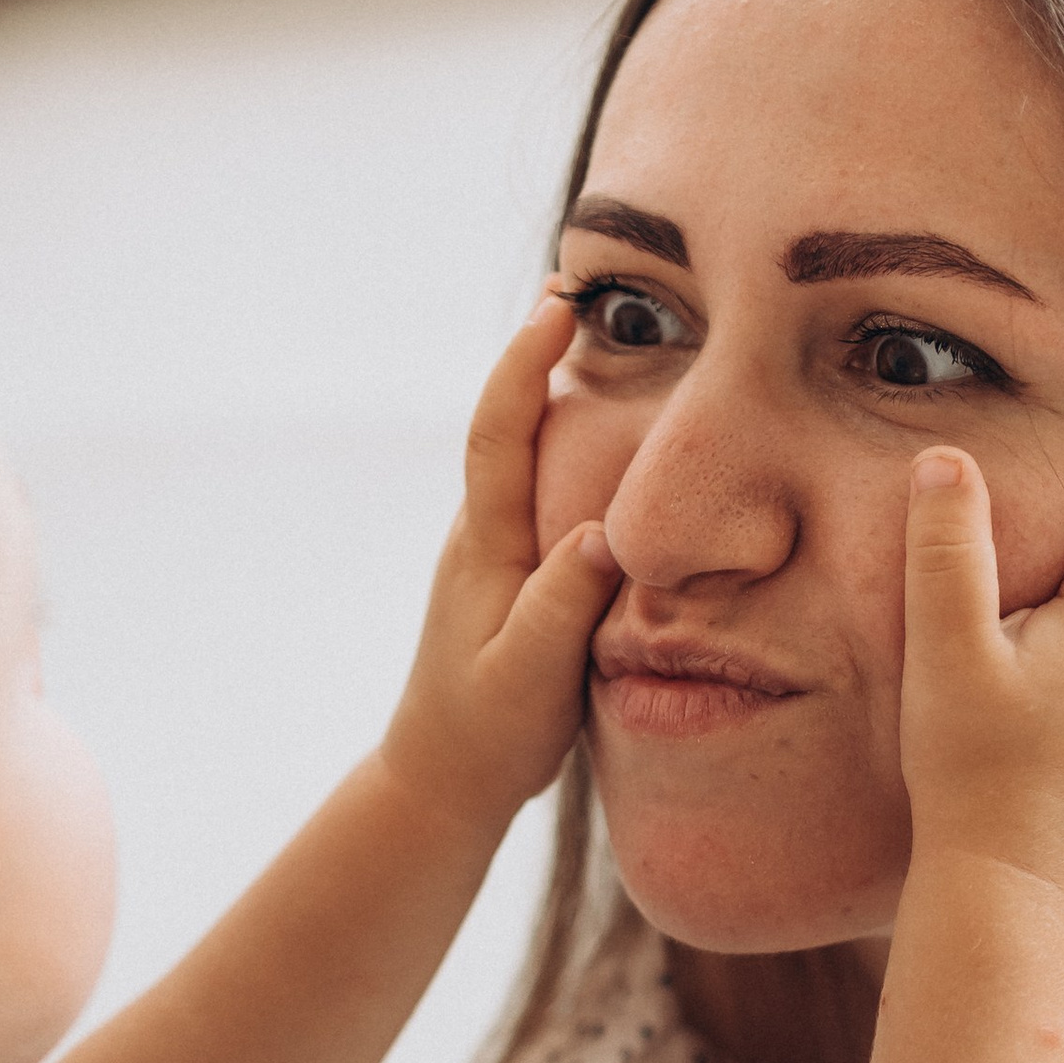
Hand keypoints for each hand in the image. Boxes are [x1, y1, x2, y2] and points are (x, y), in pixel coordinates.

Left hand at [379, 296, 621, 845]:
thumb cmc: (486, 736)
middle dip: (544, 349)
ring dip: (564, 393)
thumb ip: (563, 607)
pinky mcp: (517, 575)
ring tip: (618, 339)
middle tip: (591, 281)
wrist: (442, 782)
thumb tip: (605, 534)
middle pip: (510, 421)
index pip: (498, 433)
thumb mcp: (528, 679)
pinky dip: (578, 449)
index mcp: (485, 547)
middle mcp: (483, 533)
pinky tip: (621, 441)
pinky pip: (549, 491)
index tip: (557, 303)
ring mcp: (496, 552)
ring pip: (531, 454)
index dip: (523, 363)